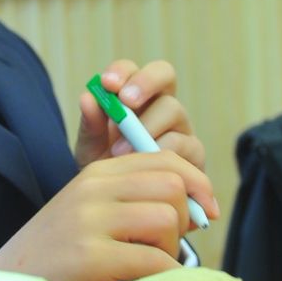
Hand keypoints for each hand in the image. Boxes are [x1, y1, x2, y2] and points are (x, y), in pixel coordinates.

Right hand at [0, 149, 218, 280]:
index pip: (165, 158)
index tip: (206, 212)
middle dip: (182, 220)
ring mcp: (89, 221)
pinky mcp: (91, 258)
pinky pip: (155, 261)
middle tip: (166, 246)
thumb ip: (136, 198)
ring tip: (148, 265)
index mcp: (96, 173)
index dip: (197, 184)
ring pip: (166, 219)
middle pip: (172, 186)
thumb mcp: (92, 211)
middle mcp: (93, 189)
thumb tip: (200, 206)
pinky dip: (163, 276)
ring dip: (170, 249)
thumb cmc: (63, 252)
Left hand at [75, 59, 213, 200]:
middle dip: (144, 84)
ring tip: (122, 151)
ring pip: (174, 109)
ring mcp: (180, 128)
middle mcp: (160, 106)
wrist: (127, 209)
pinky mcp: (194, 155)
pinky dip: (165, 153)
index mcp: (134, 98)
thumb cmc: (108, 172)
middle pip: (164, 75)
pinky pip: (187, 145)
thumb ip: (91, 125)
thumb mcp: (91, 150)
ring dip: (149, 125)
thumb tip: (87, 97)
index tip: (108, 84)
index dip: (124, 72)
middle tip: (126, 101)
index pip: (132, 71)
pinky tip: (147, 167)